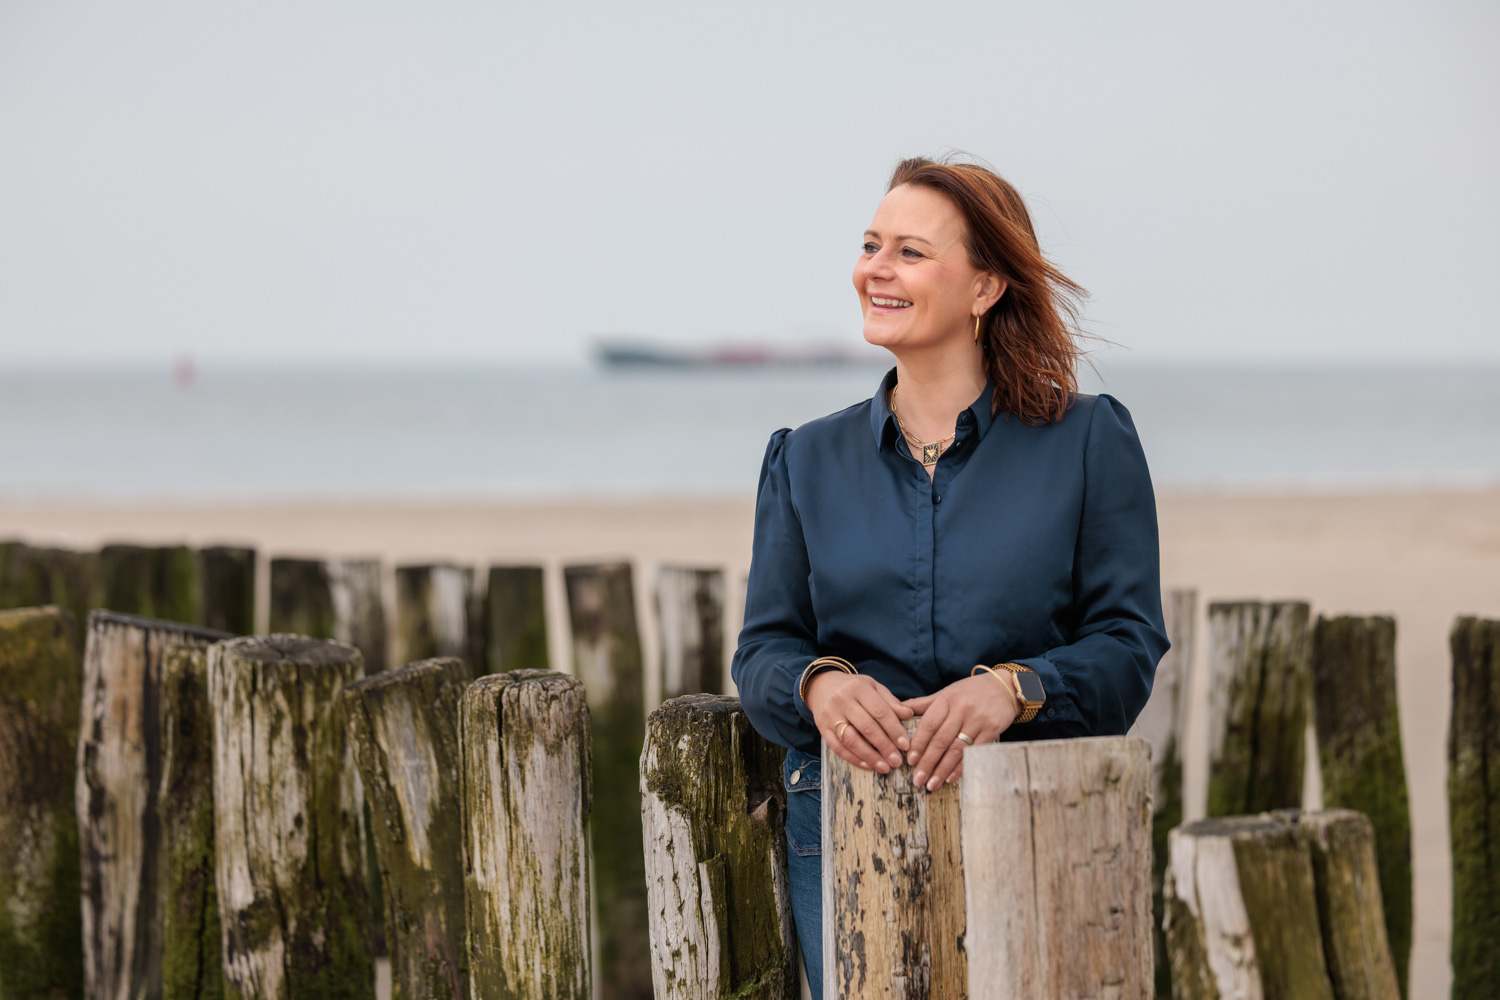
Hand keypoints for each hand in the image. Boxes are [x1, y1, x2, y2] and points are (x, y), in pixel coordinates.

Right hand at [805, 671, 914, 773]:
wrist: (822, 686)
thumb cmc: (854, 688)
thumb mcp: (873, 688)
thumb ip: (890, 702)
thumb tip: (909, 715)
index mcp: (858, 688)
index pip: (880, 711)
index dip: (894, 730)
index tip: (906, 746)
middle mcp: (842, 700)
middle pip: (866, 727)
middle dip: (884, 746)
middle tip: (897, 761)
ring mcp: (830, 715)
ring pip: (851, 740)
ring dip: (870, 756)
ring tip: (885, 767)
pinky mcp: (822, 728)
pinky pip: (837, 747)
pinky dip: (853, 759)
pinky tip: (867, 766)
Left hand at [901, 673, 1017, 790]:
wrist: (1004, 687)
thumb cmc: (971, 691)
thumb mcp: (947, 692)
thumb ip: (924, 704)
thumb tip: (899, 710)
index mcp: (947, 699)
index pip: (929, 724)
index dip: (918, 743)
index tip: (910, 760)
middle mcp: (961, 709)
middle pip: (941, 739)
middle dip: (927, 762)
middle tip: (917, 779)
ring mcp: (977, 720)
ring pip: (956, 749)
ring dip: (942, 769)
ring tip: (931, 784)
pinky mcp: (991, 730)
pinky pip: (974, 752)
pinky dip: (961, 766)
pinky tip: (951, 778)